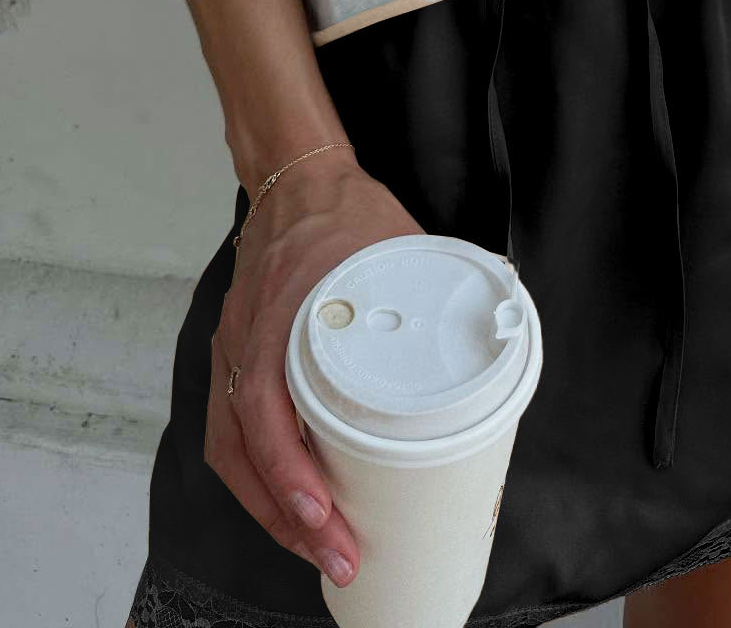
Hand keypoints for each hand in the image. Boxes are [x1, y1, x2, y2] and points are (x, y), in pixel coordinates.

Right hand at [207, 155, 425, 590]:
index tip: (325, 512)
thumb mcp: (397, 243)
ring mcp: (234, 347)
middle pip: (244, 447)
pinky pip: (230, 432)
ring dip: (270, 509)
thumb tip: (500, 328)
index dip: (290, 468)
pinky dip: (258, 479)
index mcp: (283, 308)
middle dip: (288, 516)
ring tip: (318, 548)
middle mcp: (246, 336)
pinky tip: (291, 508)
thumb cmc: (348, 211)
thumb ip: (433, 289)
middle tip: (340, 554)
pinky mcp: (236, 357)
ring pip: (231, 449)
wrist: (297, 176)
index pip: (264, 402)